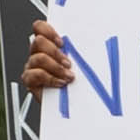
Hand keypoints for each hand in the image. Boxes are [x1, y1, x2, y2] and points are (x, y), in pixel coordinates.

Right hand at [17, 16, 104, 139]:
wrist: (76, 112)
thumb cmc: (83, 86)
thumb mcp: (85, 66)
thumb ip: (84, 52)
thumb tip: (107, 36)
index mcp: (50, 45)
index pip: (39, 27)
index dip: (48, 30)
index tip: (64, 42)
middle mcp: (39, 54)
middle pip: (37, 41)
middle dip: (55, 52)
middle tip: (69, 64)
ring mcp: (33, 67)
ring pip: (36, 57)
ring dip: (55, 67)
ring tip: (69, 77)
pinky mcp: (31, 82)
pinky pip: (32, 75)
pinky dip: (49, 79)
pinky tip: (61, 85)